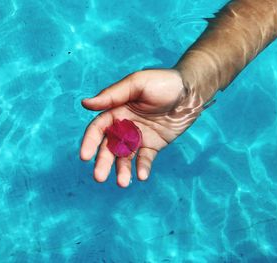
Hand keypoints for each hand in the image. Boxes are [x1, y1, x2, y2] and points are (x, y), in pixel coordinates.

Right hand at [80, 69, 200, 186]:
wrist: (191, 92)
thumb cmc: (163, 82)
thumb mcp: (137, 84)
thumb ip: (112, 95)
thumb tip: (85, 103)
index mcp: (116, 110)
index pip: (98, 128)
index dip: (90, 142)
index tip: (85, 156)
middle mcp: (124, 125)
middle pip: (109, 146)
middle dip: (103, 162)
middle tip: (99, 177)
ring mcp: (138, 137)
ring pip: (125, 157)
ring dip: (122, 170)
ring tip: (123, 182)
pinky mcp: (153, 145)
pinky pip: (145, 159)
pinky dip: (142, 168)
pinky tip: (141, 176)